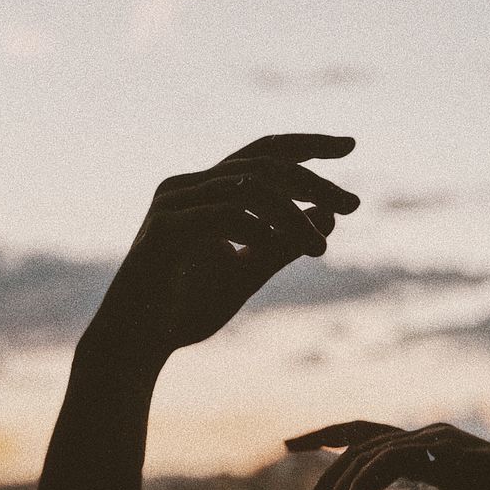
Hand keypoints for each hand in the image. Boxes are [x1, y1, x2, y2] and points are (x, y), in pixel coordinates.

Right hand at [84, 134, 358, 366]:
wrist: (135, 345)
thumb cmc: (185, 309)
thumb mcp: (248, 273)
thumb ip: (284, 244)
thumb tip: (329, 215)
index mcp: (205, 189)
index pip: (263, 153)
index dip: (307, 144)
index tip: (351, 145)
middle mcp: (187, 185)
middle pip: (264, 164)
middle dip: (314, 180)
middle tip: (354, 204)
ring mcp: (172, 203)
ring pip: (250, 187)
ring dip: (294, 216)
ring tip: (321, 248)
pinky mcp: (164, 229)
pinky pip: (224, 214)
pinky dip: (259, 227)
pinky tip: (283, 247)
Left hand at [286, 420, 489, 489]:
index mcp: (423, 450)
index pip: (362, 436)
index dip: (324, 437)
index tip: (287, 447)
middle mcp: (424, 437)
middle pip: (354, 447)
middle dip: (320, 487)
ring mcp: (435, 441)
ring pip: (366, 458)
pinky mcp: (447, 454)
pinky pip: (391, 463)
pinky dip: (364, 486)